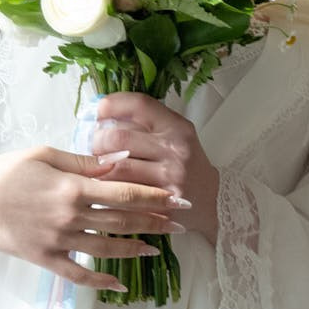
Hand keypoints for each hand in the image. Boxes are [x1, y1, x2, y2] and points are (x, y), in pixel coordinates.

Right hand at [0, 146, 189, 292]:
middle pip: (121, 220)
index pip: (123, 192)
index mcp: (71, 188)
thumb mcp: (43, 155)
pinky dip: (100, 280)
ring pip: (106, 248)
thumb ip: (82, 162)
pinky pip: (78, 274)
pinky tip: (120, 283)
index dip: (153, 195)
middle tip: (179, 221)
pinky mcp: (46, 258)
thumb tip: (116, 162)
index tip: (176, 197)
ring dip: (134, 248)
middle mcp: (70, 217)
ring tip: (156, 247)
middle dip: (154, 220)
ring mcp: (59, 240)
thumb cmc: (6, 171)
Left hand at [88, 92, 219, 238]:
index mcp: (177, 128)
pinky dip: (109, 189)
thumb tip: (102, 114)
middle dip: (98, 141)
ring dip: (99, 168)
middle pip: (118, 136)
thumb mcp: (175, 138)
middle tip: (95, 148)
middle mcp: (175, 149)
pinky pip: (123, 192)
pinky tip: (107, 188)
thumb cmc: (186, 168)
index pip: (139, 104)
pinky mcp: (163, 203)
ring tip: (98, 168)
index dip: (112, 104)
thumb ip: (145, 125)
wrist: (213, 204)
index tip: (99, 111)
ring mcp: (170, 177)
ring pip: (116, 167)